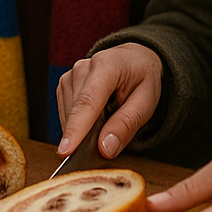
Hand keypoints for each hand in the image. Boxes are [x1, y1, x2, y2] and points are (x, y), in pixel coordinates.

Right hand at [55, 43, 163, 159]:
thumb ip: (126, 125)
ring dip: (82, 130)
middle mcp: (83, 67)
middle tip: (105, 147)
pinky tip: (94, 122)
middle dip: (84, 136)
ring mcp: (70, 75)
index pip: (88, 101)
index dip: (76, 128)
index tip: (67, 151)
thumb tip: (104, 149)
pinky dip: (77, 124)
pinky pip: (66, 114)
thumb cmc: (141, 79)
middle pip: (76, 111)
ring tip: (105, 124)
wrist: (133, 60)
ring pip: (68, 115)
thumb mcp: (146, 103)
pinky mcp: (64, 85)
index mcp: (107, 66)